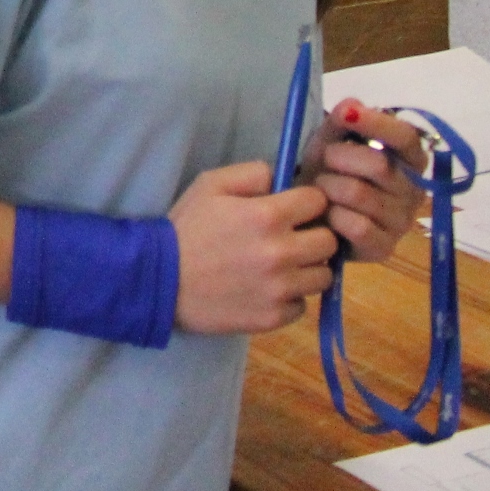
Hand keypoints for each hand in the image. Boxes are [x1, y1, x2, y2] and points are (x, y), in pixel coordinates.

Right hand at [169, 161, 336, 334]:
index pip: (318, 201)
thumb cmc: (187, 228)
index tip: (293, 208)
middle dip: (313, 235)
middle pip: (329, 241)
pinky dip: (289, 297)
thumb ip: (251, 173)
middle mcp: (281, 253)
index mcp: (267, 216)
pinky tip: (266, 289)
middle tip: (290, 238)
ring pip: (322, 275)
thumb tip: (282, 177)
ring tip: (280, 266)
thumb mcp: (209, 185)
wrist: (160, 280)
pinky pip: (302, 304)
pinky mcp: (275, 317)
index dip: (306, 201)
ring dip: (306, 268)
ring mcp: (280, 289)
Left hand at [316, 100, 429, 264]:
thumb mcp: (329, 141)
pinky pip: (355, 225)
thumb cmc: (327, 172)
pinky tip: (328, 215)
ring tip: (322, 188)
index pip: (407, 138)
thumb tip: (352, 104)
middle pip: (378, 165)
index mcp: (408, 160)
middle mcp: (413, 191)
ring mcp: (401, 222)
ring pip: (360, 194)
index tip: (347, 113)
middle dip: (339, 157)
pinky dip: (332, 216)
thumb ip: (341, 122)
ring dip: (329, 186)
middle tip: (325, 161)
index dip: (377, 124)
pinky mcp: (383, 248)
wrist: (309, 214)